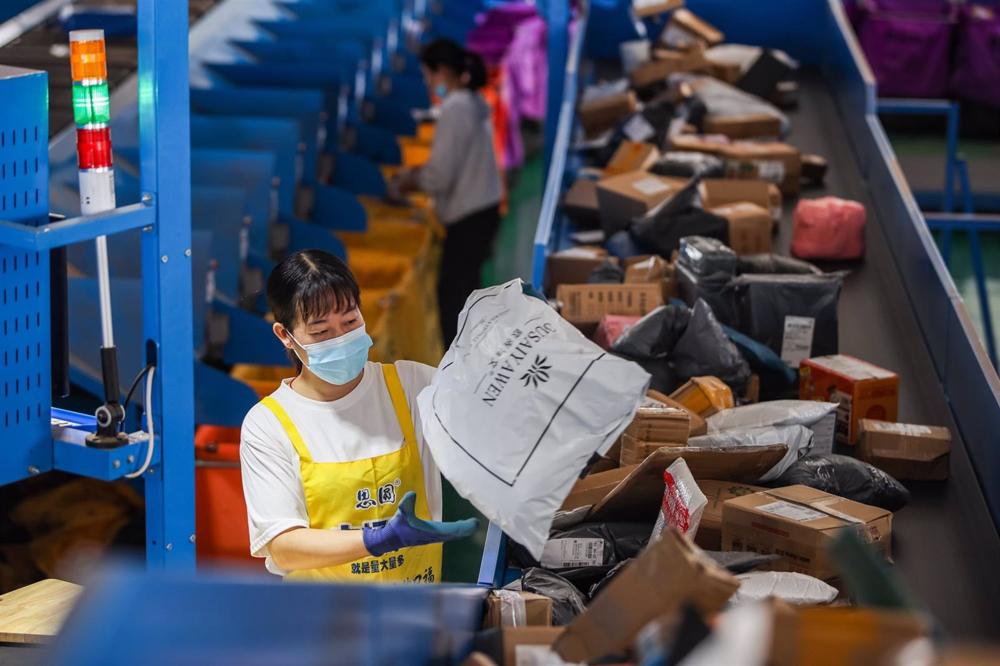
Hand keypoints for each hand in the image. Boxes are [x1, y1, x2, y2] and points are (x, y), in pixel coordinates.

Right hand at [362, 491, 478, 556]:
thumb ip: (407, 503)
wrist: (390, 539)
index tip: (474, 523)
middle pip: (455, 533)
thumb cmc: (397, 526)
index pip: (452, 530)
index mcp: (431, 531)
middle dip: (466, 529)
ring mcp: (433, 537)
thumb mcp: (401, 513)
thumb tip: (412, 493)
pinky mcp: (431, 537)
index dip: (464, 527)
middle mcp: (435, 536)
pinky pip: (448, 534)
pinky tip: (459, 526)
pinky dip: (455, 530)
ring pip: (452, 535)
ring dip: (462, 530)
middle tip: (476, 524)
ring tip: (471, 524)